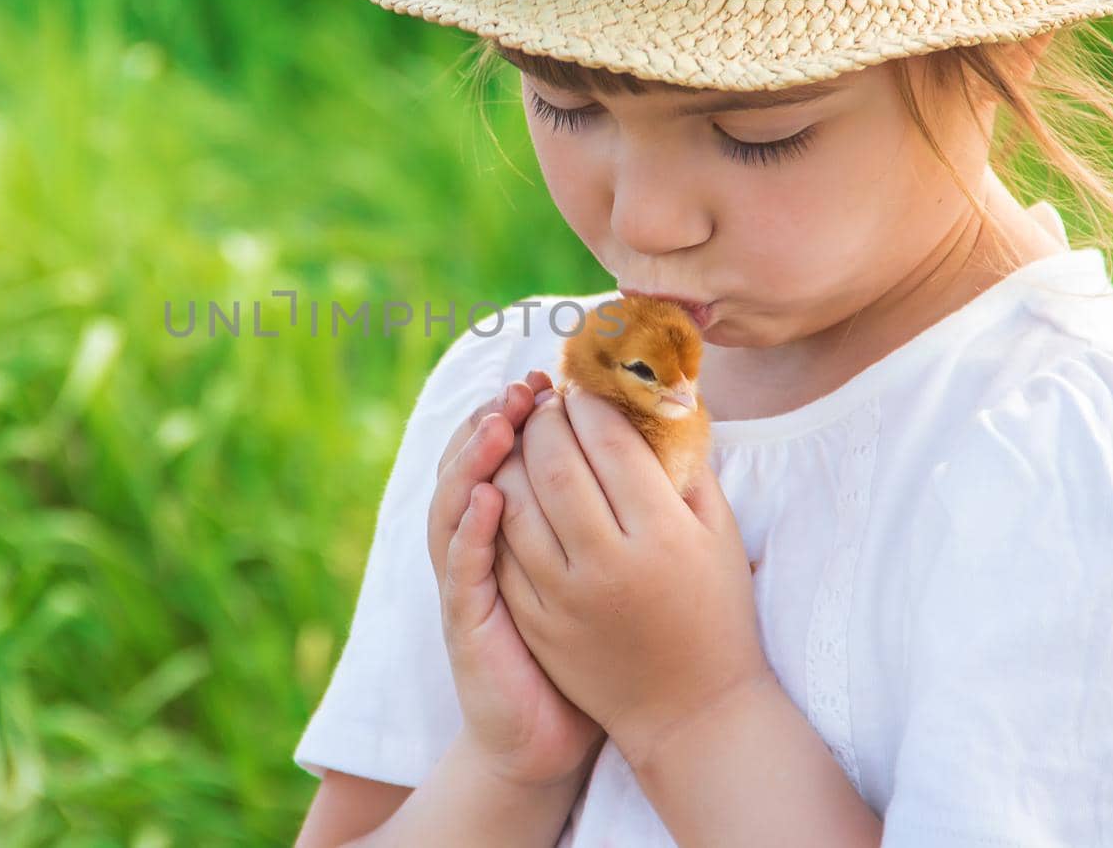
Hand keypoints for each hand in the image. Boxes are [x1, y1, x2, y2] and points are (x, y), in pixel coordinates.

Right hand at [428, 370, 606, 788]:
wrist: (553, 733)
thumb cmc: (587, 647)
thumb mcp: (595, 567)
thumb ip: (609, 512)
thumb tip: (658, 446)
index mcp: (511, 527)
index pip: (501, 453)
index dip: (518, 413)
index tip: (549, 379)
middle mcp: (478, 546)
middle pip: (469, 465)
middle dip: (494, 420)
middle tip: (523, 386)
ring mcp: (466, 582)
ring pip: (454, 505)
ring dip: (473, 460)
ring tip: (501, 422)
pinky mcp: (464, 621)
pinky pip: (461, 567)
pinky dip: (470, 530)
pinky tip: (488, 497)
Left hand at [489, 383, 768, 765]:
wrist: (693, 712)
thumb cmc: (714, 612)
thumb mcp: (719, 535)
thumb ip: (687, 467)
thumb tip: (660, 399)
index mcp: (663, 533)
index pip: (611, 442)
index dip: (590, 405)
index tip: (583, 390)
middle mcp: (610, 562)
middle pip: (554, 463)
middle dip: (544, 420)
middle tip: (546, 402)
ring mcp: (565, 595)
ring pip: (514, 500)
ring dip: (510, 456)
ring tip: (521, 435)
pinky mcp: (536, 621)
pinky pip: (499, 548)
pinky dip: (495, 508)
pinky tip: (504, 486)